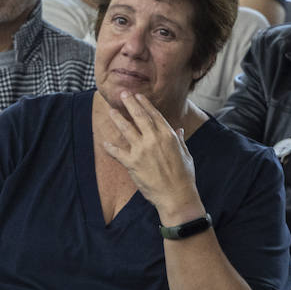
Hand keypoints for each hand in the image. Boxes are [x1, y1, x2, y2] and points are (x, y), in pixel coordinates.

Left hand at [99, 92, 203, 223]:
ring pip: (126, 129)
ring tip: (111, 111)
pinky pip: (117, 152)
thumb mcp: (186, 155)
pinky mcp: (132, 162)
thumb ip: (180, 140)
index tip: (138, 96)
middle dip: (130, 103)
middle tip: (122, 93)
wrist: (177, 196)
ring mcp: (142, 150)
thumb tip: (178, 129)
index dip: (145, 104)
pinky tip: (104, 143)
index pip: (154, 115)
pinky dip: (110, 148)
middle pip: (139, 116)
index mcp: (168, 136)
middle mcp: (154, 139)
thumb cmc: (184, 176)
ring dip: (117, 118)